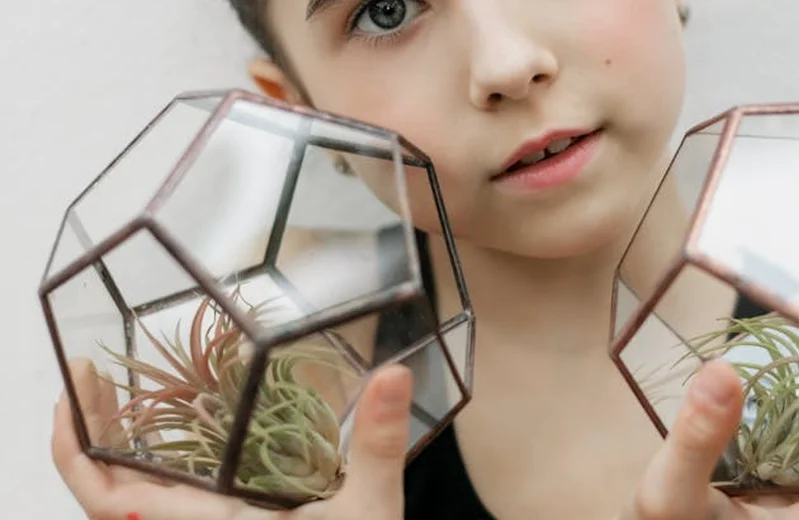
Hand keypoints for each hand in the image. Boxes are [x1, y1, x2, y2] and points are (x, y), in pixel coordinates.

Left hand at [52, 358, 415, 519]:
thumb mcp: (367, 512)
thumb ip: (377, 446)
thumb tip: (395, 375)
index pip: (107, 500)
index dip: (74, 452)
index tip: (73, 394)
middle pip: (105, 497)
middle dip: (89, 438)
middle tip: (100, 378)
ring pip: (132, 506)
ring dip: (119, 455)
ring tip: (127, 401)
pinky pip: (165, 510)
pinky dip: (153, 475)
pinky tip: (179, 445)